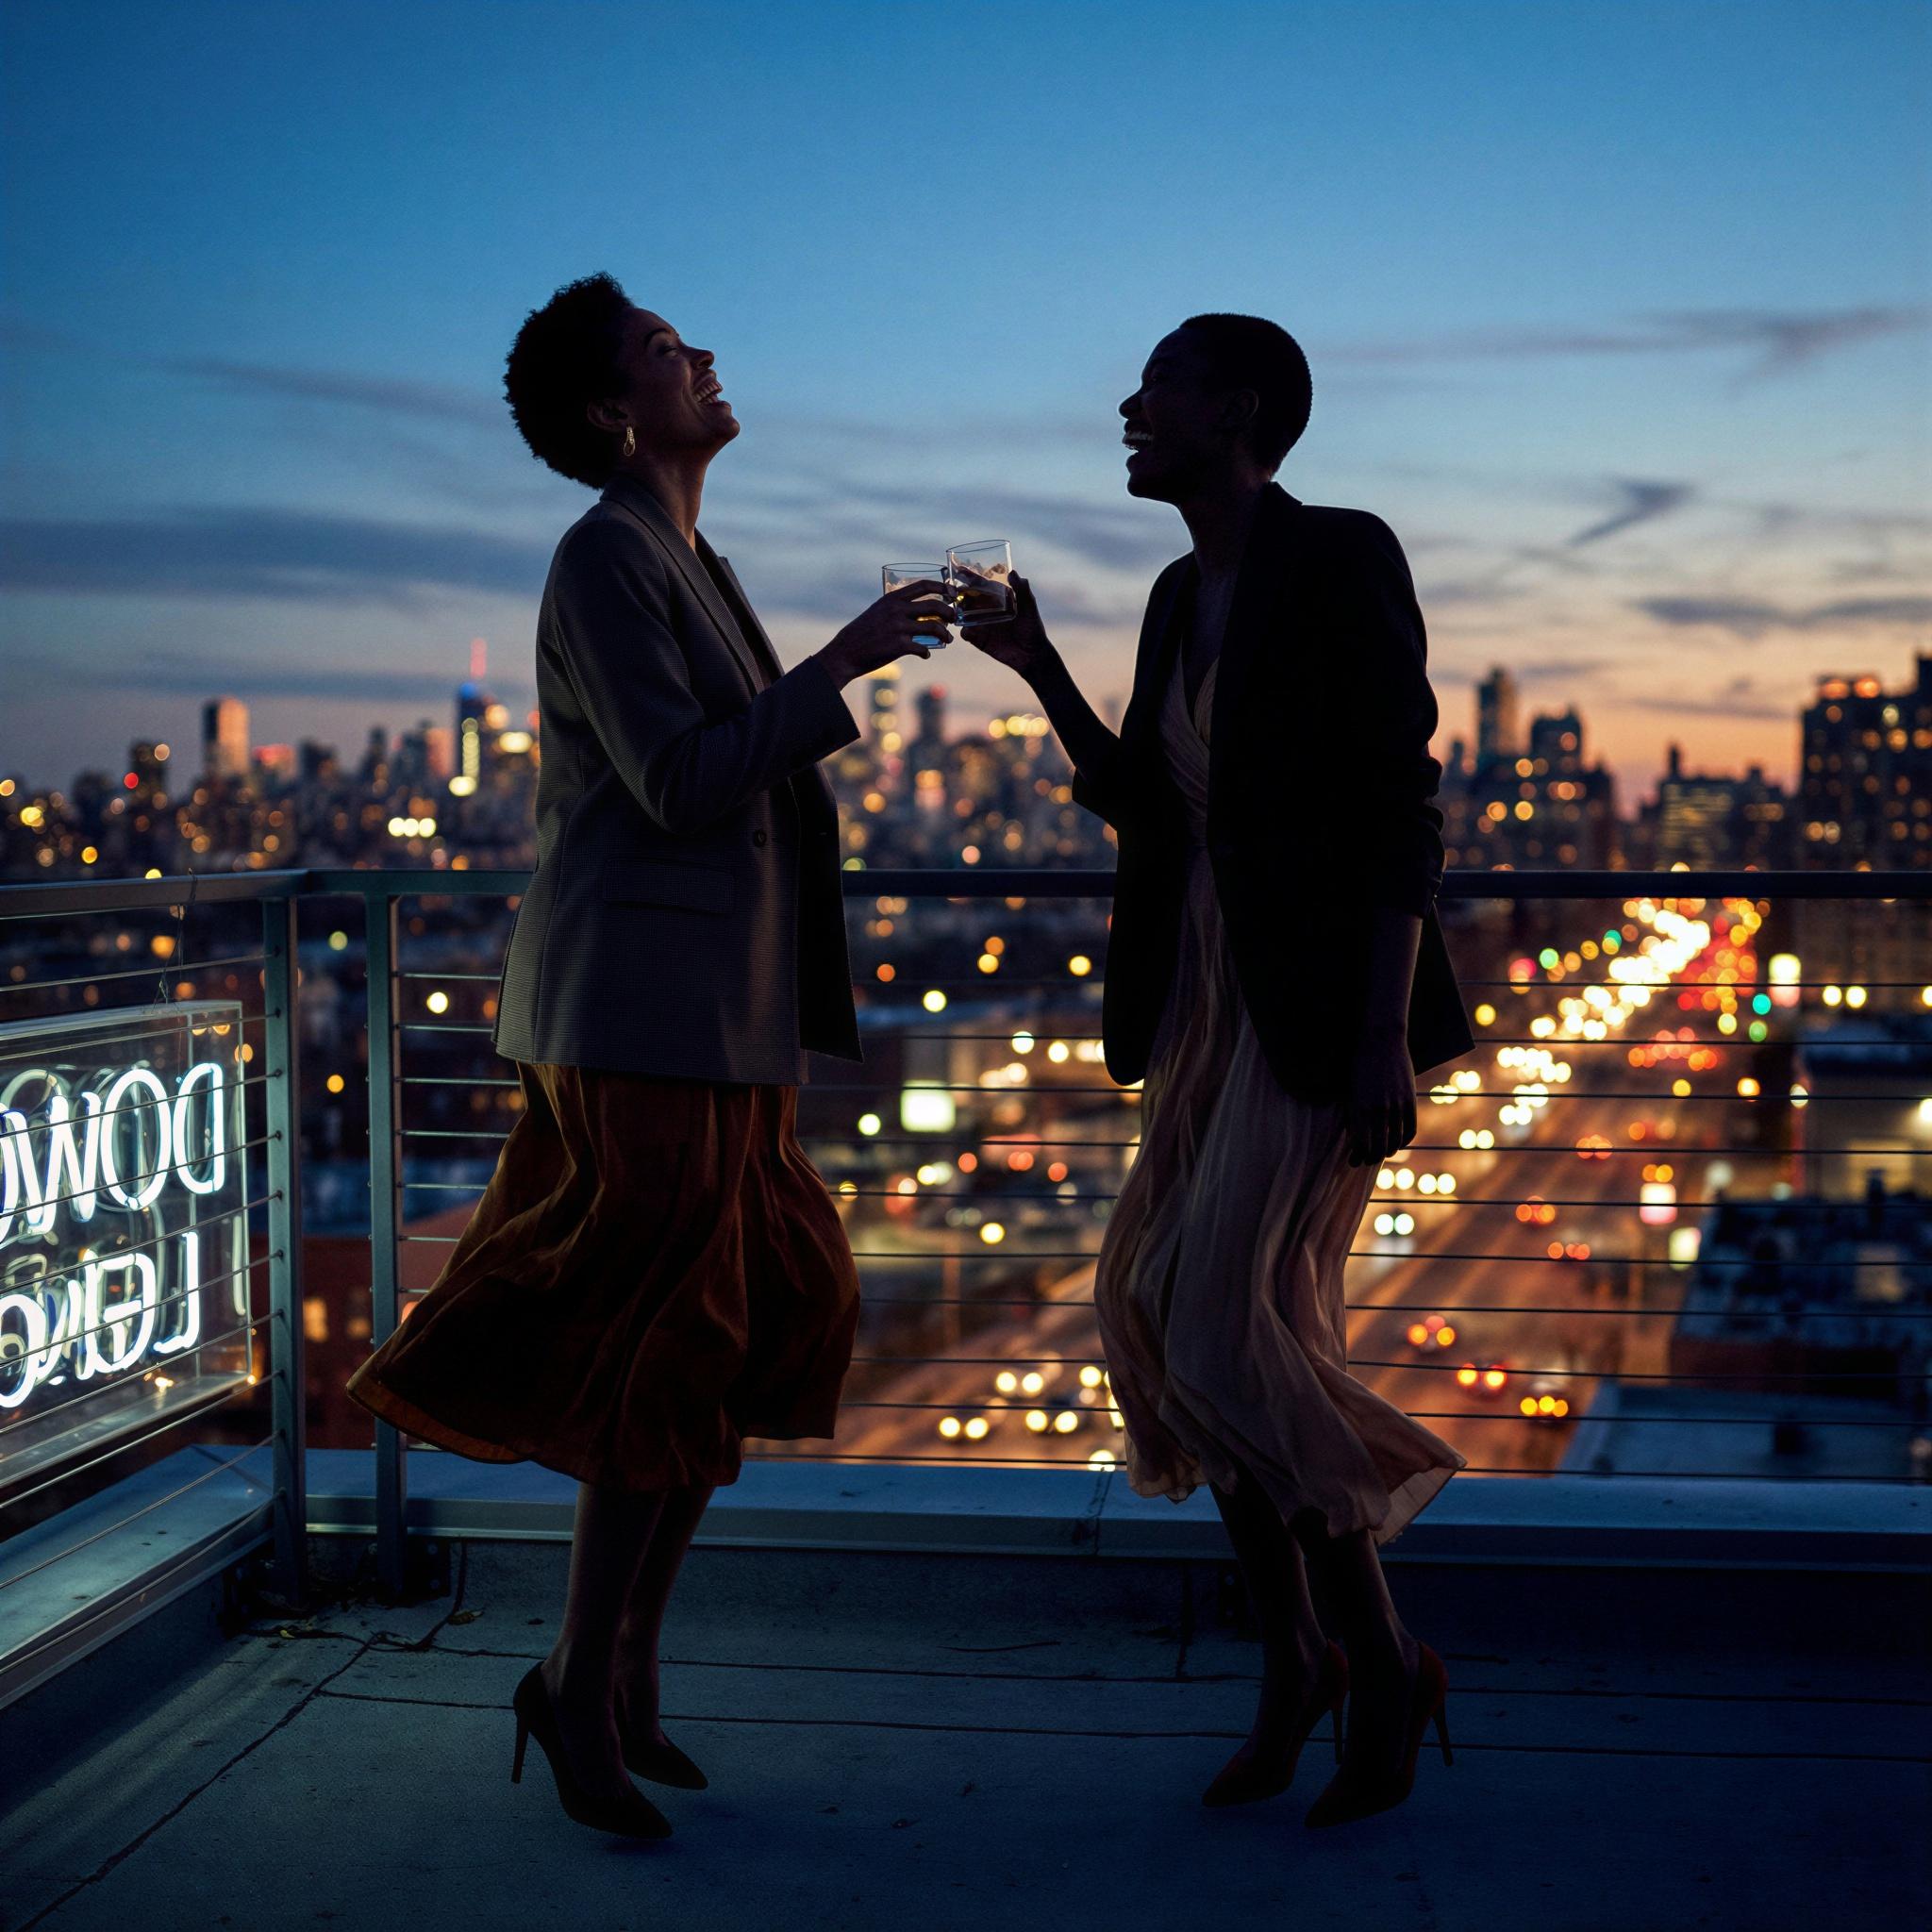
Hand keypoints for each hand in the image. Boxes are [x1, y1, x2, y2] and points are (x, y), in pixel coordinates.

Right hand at [818, 580, 953, 685]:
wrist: (846, 652)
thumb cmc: (863, 633)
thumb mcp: (878, 611)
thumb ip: (896, 607)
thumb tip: (919, 610)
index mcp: (892, 598)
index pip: (923, 585)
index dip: (942, 587)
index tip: (952, 593)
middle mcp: (897, 610)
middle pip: (935, 605)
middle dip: (949, 612)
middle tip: (953, 619)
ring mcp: (899, 628)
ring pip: (934, 627)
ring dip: (945, 634)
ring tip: (947, 639)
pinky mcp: (899, 646)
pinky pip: (923, 648)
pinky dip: (927, 652)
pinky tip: (925, 654)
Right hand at [963, 572, 1054, 682]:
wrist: (1031, 655)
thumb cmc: (1032, 628)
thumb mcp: (1029, 607)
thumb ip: (1022, 590)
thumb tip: (1013, 572)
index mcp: (996, 599)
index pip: (980, 585)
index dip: (970, 577)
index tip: (960, 570)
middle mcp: (986, 609)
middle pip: (967, 598)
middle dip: (957, 594)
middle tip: (952, 592)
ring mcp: (981, 624)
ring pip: (962, 615)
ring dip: (956, 612)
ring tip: (955, 611)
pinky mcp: (979, 640)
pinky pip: (967, 634)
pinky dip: (965, 632)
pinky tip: (968, 631)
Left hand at [1343, 1026, 1415, 1167]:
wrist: (1381, 1039)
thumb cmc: (1359, 1062)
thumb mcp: (1351, 1088)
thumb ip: (1354, 1112)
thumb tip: (1356, 1135)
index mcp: (1359, 1107)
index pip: (1361, 1144)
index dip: (1358, 1156)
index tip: (1353, 1161)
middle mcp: (1378, 1110)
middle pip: (1378, 1147)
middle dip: (1371, 1158)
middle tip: (1366, 1161)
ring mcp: (1396, 1106)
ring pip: (1395, 1141)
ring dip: (1387, 1151)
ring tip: (1381, 1153)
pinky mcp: (1410, 1100)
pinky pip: (1410, 1130)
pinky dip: (1403, 1140)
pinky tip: (1397, 1142)